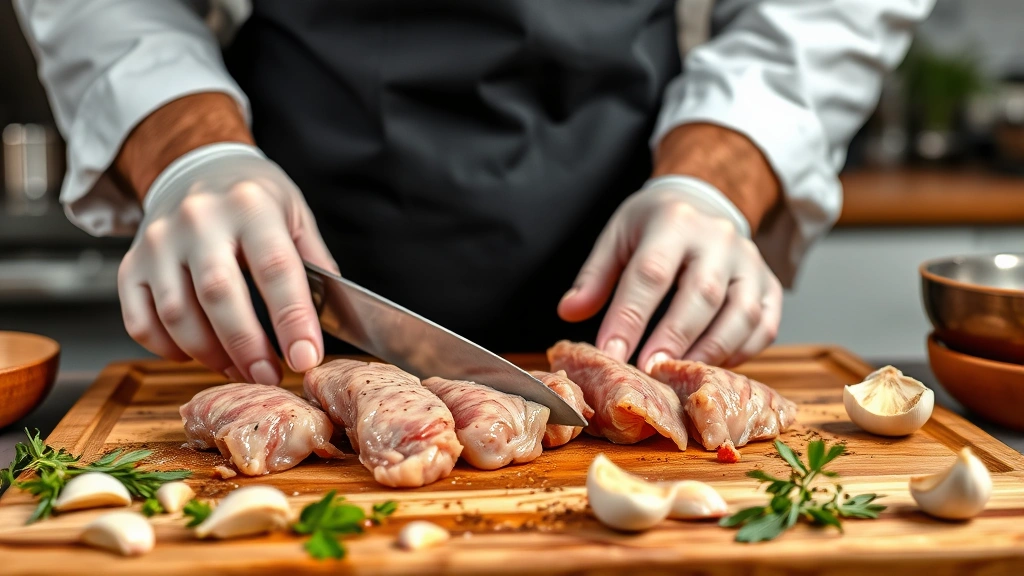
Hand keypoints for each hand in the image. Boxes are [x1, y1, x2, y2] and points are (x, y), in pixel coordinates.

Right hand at [118, 144, 336, 383]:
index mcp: (250, 205)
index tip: (306, 358)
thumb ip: (315, 263)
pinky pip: (141, 322)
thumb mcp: (295, 214)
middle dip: (247, 347)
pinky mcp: (130, 265)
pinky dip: (167, 349)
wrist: (194, 166)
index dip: (292, 320)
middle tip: (270, 377)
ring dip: (210, 355)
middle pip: (219, 295)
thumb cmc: (252, 198)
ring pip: (177, 314)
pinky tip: (196, 353)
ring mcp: (158, 242)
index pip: (275, 268)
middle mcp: (199, 220)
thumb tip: (333, 320)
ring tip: (239, 369)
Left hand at [558, 177, 781, 370]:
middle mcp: (719, 240)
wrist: (706, 200)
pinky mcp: (771, 285)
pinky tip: (709, 369)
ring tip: (678, 378)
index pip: (651, 273)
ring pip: (740, 314)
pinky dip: (739, 353)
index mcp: (674, 223)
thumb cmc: (655, 226)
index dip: (630, 317)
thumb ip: (595, 276)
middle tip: (649, 373)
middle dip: (674, 339)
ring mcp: (751, 263)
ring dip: (709, 352)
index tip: (611, 354)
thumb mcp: (619, 236)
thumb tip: (568, 313)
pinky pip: (764, 326)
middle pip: (702, 294)